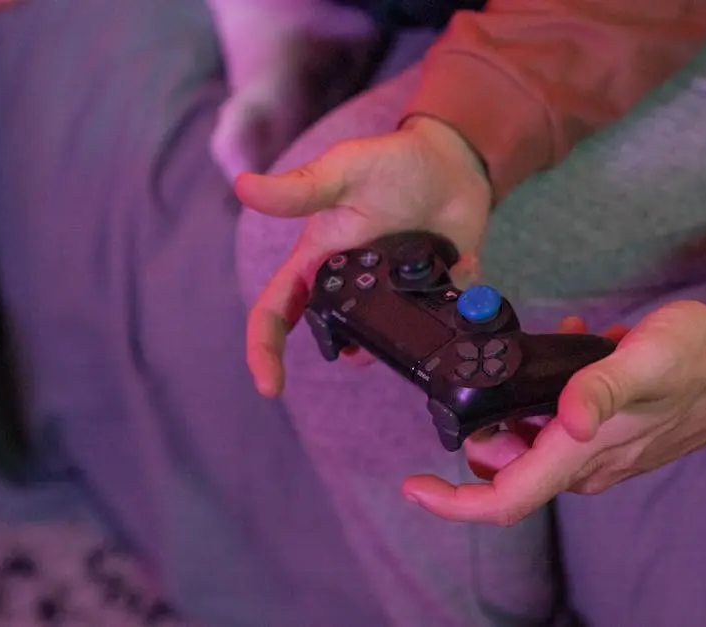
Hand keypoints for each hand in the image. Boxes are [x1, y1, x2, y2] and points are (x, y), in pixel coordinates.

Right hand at [236, 116, 491, 395]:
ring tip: (417, 322)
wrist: (455, 165)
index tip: (269, 388)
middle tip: (371, 348)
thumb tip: (244, 186)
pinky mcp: (429, 299)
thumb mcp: (345, 171)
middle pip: (330, 336)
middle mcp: (348, 287)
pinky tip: (462, 283)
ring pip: (381, 341)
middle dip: (347, 349)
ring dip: (396, 344)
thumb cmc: (392, 162)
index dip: (265, 352)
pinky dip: (449, 316)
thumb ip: (300, 188)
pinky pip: (437, 323)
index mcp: (316, 262)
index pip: (276, 312)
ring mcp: (389, 297)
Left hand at [402, 301, 705, 525]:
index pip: (505, 499)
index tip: (414, 484)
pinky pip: (557, 429)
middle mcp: (585, 465)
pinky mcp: (606, 439)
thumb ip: (600, 389)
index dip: (452, 502)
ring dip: (524, 399)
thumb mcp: (645, 360)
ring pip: (529, 443)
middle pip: (506, 467)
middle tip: (512, 367)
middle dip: (490, 420)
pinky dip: (549, 396)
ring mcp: (596, 455)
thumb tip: (567, 422)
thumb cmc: (700, 360)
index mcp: (583, 454)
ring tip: (555, 349)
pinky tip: (573, 352)